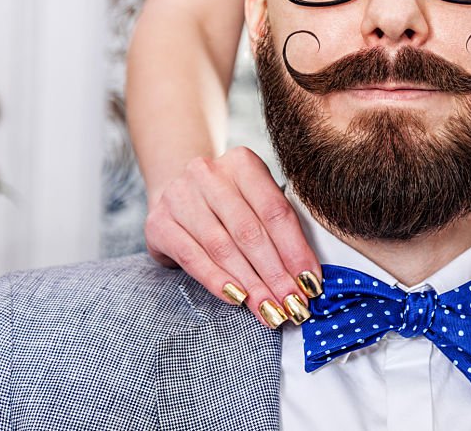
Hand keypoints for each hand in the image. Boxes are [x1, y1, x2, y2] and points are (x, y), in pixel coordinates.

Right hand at [144, 147, 321, 328]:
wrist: (175, 191)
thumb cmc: (228, 202)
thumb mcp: (254, 201)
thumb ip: (278, 229)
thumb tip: (307, 277)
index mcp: (242, 162)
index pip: (275, 211)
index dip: (295, 251)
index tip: (311, 283)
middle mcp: (208, 173)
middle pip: (250, 232)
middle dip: (275, 274)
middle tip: (293, 304)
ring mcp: (179, 196)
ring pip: (223, 248)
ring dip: (251, 284)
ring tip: (270, 309)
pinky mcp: (159, 223)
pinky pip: (194, 258)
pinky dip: (218, 281)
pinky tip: (238, 299)